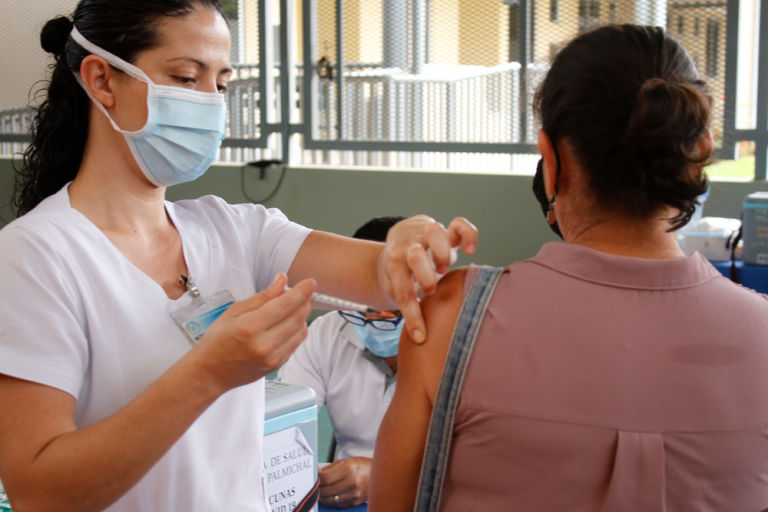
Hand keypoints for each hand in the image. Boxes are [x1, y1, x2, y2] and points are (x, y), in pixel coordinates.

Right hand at [191, 272, 315, 392]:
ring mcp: (272, 357)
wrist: (210, 373)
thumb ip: (262, 296)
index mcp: (250, 327)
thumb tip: (282, 280)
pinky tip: (289, 323)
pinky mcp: (276, 365)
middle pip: (297, 317)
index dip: (302, 291)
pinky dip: (297, 330)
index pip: (285, 304)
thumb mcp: (234, 311)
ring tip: (295, 307)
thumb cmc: (217, 341)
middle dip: (306, 301)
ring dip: (303, 316)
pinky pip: (296, 344)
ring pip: (301, 331)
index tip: (310, 282)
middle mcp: (264, 344)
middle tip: (305, 292)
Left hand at [318, 456, 371, 507]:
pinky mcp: (355, 502)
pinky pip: (338, 505)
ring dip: (322, 497)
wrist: (379, 474)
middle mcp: (352, 483)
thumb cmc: (360, 465)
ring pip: (330, 500)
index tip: (313, 478)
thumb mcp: (345, 461)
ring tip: (319, 492)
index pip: (325, 478)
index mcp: (348, 469)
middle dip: (317, 489)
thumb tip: (316, 475)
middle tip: (314, 486)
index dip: (316, 479)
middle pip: (326, 491)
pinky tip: (328, 496)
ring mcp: (354, 494)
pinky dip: (330, 502)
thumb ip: (329, 469)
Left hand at [380, 216, 476, 342]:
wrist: (398, 242)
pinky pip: (460, 224)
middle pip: (415, 255)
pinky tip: (470, 250)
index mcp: (395, 263)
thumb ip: (405, 304)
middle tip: (430, 290)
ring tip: (444, 268)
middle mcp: (410, 245)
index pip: (402, 290)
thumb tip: (419, 338)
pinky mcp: (446, 230)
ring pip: (435, 232)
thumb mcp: (395, 287)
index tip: (420, 336)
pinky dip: (468, 235)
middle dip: (425, 276)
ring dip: (442, 253)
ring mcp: (427, 234)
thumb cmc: (400, 272)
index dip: (412, 316)